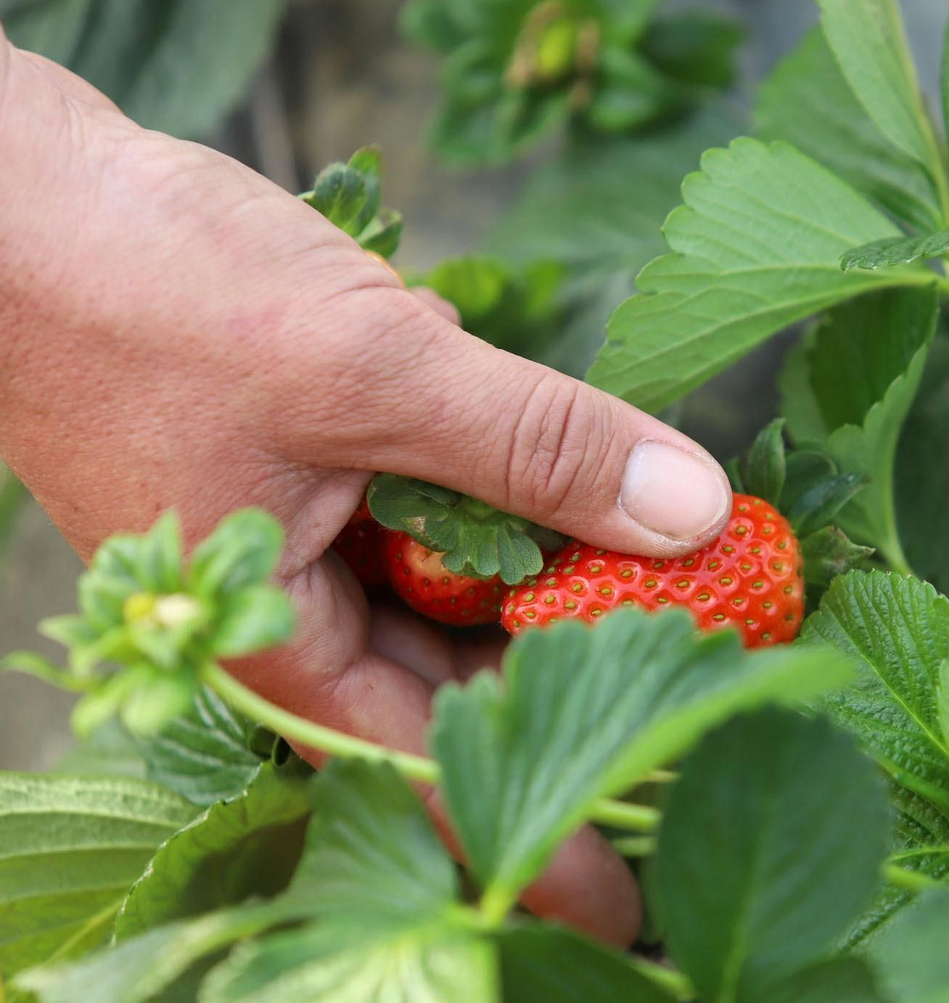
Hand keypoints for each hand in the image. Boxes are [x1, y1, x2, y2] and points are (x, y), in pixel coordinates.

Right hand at [0, 29, 732, 946]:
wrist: (23, 200)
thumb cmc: (145, 294)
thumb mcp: (368, 369)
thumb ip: (536, 444)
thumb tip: (695, 512)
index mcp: (287, 644)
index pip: (439, 780)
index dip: (548, 837)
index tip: (641, 900)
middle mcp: (307, 612)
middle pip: (471, 692)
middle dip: (594, 689)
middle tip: (725, 694)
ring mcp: (322, 543)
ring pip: (471, 603)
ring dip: (577, 591)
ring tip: (704, 598)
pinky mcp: (337, 474)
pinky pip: (452, 521)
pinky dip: (528, 513)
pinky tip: (607, 502)